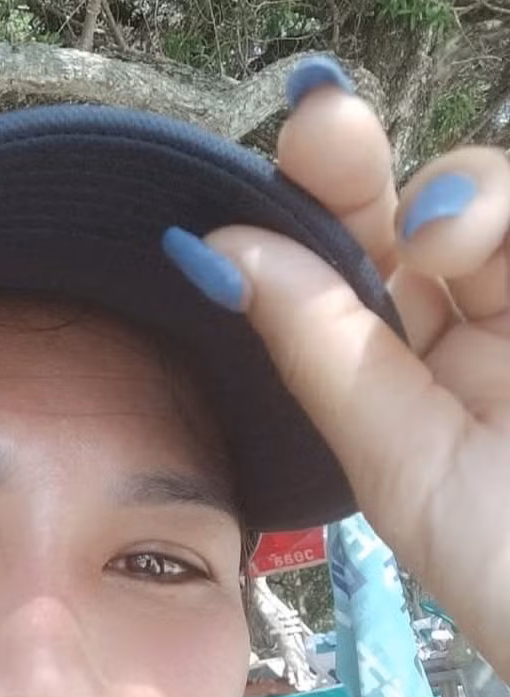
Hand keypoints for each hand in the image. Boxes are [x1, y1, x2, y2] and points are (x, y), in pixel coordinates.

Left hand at [207, 61, 509, 681]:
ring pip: (494, 203)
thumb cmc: (507, 561)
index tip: (262, 181)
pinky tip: (471, 236)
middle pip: (411, 216)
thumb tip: (216, 251)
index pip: (347, 275)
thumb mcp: (400, 460)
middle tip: (325, 135)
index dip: (307, 214)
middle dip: (359, 171)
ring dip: (462, 191)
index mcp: (405, 376)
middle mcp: (472, 332)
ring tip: (440, 237)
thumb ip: (324, 354)